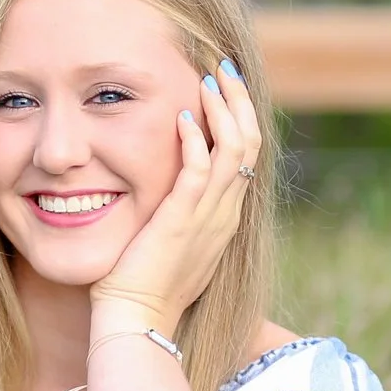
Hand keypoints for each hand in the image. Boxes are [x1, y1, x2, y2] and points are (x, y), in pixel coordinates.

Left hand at [89, 59, 262, 336]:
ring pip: (236, 150)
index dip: (240, 118)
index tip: (223, 90)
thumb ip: (177, 214)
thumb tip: (166, 192)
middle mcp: (226, 214)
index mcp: (225, 218)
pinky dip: (195, 138)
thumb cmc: (142, 289)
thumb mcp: (171, 244)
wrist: (138, 322)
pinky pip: (200, 170)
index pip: (246, 157)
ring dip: (224, 109)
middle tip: (223, 69)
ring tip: (209, 79)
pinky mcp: (183, 221)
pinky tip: (181, 115)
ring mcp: (209, 218)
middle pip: (251, 144)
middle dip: (239, 102)